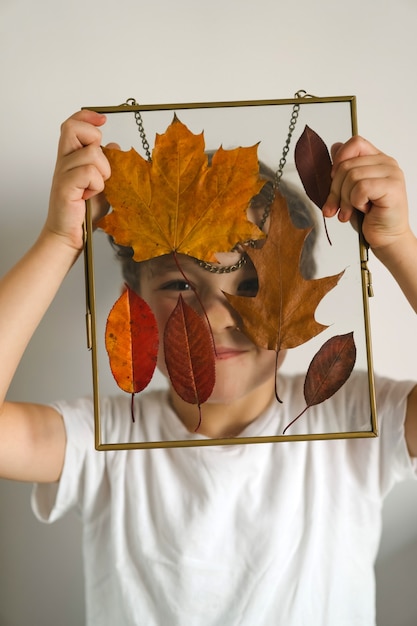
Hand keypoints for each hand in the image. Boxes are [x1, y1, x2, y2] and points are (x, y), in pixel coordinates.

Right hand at [45, 110, 111, 250]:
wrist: (71, 235)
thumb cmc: (84, 212)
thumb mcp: (104, 184)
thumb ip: (108, 165)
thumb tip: (114, 146)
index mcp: (71, 158)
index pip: (73, 124)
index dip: (87, 116)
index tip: (103, 119)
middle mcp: (64, 161)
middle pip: (73, 128)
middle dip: (93, 138)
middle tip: (100, 162)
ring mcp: (63, 173)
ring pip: (92, 154)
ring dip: (103, 172)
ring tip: (97, 188)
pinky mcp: (65, 186)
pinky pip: (89, 172)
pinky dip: (97, 184)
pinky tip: (90, 195)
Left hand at [322, 135, 409, 252]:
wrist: (386, 239)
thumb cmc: (369, 217)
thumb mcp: (349, 191)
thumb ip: (344, 170)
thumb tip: (334, 148)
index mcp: (377, 160)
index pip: (355, 143)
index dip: (339, 160)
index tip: (332, 180)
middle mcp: (387, 163)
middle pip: (347, 164)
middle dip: (335, 190)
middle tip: (336, 207)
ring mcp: (392, 174)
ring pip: (352, 176)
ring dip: (345, 199)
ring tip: (350, 212)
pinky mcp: (392, 187)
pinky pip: (361, 188)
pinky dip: (356, 202)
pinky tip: (365, 210)